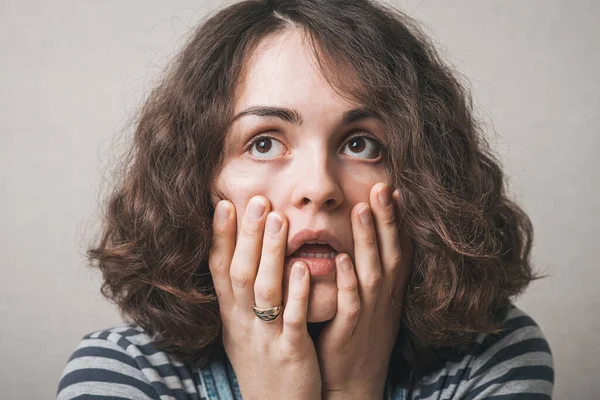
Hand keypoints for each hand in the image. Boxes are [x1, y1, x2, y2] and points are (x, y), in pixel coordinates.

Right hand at [209, 196, 321, 399]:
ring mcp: (266, 337)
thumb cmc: (261, 363)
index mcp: (231, 315)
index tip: (224, 203)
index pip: (219, 269)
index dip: (220, 236)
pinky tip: (303, 268)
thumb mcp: (241, 329)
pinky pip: (293, 319)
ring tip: (279, 220)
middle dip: (248, 235)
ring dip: (271, 254)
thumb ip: (240, 295)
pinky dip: (297, 293)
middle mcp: (243, 322)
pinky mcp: (291, 352)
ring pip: (265, 290)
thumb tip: (237, 255)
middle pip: (241, 272)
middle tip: (257, 200)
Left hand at [317, 183, 412, 398]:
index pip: (399, 250)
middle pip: (391, 253)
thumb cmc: (356, 337)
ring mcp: (369, 314)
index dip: (399, 221)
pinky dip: (348, 280)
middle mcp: (384, 299)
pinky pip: (350, 303)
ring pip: (373, 272)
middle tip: (382, 187)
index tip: (395, 190)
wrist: (353, 383)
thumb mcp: (370, 304)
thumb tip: (358, 242)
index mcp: (389, 291)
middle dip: (387, 220)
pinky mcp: (349, 331)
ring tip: (362, 209)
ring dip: (369, 241)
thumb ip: (367, 273)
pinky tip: (341, 259)